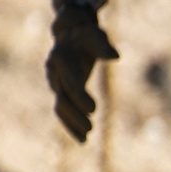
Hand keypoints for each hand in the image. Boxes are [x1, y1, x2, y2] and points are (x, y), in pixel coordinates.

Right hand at [45, 6, 118, 142]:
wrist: (70, 32)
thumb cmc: (86, 33)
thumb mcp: (95, 35)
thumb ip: (103, 45)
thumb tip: (116, 56)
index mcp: (61, 59)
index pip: (71, 82)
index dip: (80, 97)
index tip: (94, 109)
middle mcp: (55, 73)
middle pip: (63, 98)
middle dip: (76, 115)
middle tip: (91, 128)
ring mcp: (56, 83)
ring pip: (61, 107)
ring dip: (72, 124)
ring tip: (86, 138)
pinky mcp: (62, 91)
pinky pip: (63, 110)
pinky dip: (71, 125)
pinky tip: (83, 139)